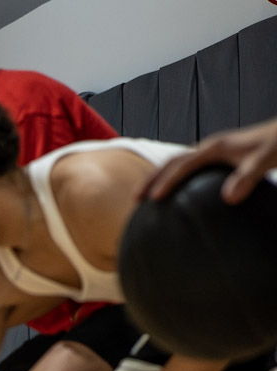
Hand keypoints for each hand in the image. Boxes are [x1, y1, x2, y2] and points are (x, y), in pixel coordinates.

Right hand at [141, 118, 276, 204]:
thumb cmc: (275, 144)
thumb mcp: (265, 160)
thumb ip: (247, 178)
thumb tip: (228, 199)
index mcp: (214, 148)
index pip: (182, 164)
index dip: (166, 180)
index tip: (154, 198)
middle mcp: (207, 148)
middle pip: (170, 162)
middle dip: (151, 178)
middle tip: (136, 198)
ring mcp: (209, 153)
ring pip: (176, 165)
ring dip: (158, 179)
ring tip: (146, 198)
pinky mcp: (214, 159)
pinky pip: (187, 170)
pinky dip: (173, 180)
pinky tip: (175, 197)